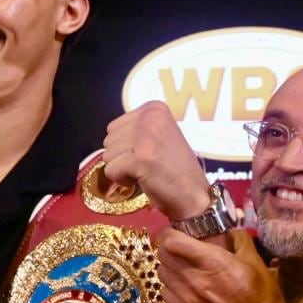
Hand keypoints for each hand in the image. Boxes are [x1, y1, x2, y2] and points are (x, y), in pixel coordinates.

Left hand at [102, 101, 209, 219]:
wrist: (194, 194)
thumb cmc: (173, 168)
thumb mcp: (158, 135)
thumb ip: (134, 130)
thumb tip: (108, 139)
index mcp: (154, 108)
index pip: (114, 127)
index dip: (125, 147)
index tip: (148, 154)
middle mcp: (150, 116)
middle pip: (109, 140)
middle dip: (122, 157)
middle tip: (148, 165)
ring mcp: (146, 136)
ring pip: (107, 156)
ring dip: (123, 169)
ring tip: (147, 171)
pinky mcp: (141, 157)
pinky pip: (111, 171)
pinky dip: (123, 180)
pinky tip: (144, 179)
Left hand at [157, 228, 290, 302]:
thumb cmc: (261, 295)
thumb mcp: (255, 260)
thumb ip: (238, 239)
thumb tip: (227, 230)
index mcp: (211, 261)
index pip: (171, 241)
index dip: (170, 232)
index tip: (176, 231)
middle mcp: (193, 279)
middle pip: (163, 255)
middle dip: (168, 247)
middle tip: (179, 246)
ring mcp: (186, 299)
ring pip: (161, 273)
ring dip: (169, 266)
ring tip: (181, 266)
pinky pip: (165, 292)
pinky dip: (170, 285)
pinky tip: (183, 285)